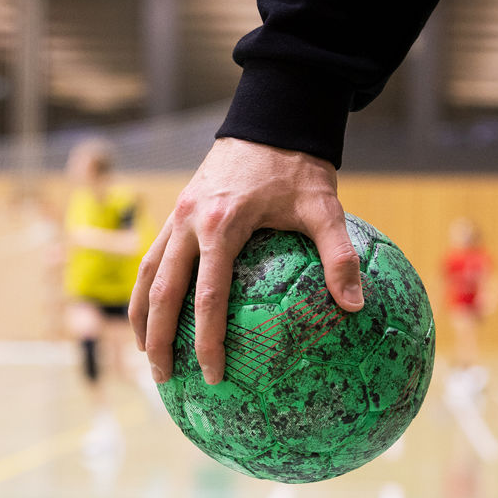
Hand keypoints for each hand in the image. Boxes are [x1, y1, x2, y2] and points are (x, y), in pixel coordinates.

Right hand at [129, 137, 363, 384]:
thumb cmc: (297, 167)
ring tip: (146, 353)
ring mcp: (176, 216)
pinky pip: (151, 257)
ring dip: (141, 317)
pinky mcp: (175, 213)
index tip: (213, 374)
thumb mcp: (325, 208)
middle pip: (161, 292)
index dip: (207, 340)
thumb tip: (356, 306)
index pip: (207, 296)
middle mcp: (189, 223)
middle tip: (165, 378)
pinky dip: (145, 288)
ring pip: (145, 275)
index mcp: (222, 225)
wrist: (268, 120)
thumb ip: (340, 256)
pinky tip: (150, 311)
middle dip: (159, 339)